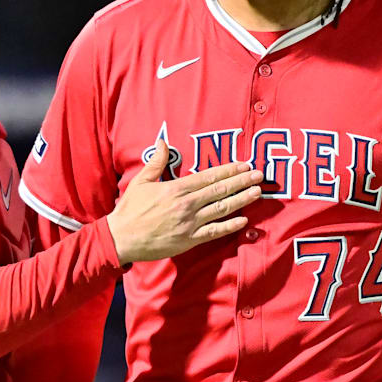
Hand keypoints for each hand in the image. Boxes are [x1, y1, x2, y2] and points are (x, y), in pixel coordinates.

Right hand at [106, 140, 263, 263]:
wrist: (122, 238)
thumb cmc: (130, 209)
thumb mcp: (141, 181)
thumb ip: (156, 162)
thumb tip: (162, 142)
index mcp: (176, 189)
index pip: (209, 176)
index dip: (229, 170)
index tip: (244, 165)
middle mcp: (187, 204)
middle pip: (220, 190)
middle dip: (242, 182)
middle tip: (259, 175)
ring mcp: (190, 223)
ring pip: (221, 209)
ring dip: (241, 200)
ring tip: (257, 193)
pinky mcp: (189, 240)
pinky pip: (214, 232)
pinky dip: (229, 226)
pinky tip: (244, 220)